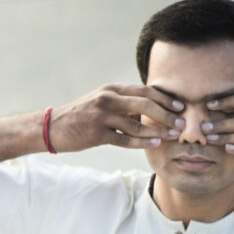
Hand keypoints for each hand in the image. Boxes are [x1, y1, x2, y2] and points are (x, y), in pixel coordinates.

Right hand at [49, 84, 183, 151]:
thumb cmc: (80, 116)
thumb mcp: (101, 103)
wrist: (52, 128)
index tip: (181, 106)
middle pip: (145, 104)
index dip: (165, 98)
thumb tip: (149, 109)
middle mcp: (107, 99)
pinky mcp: (96, 134)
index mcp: (111, 90)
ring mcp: (101, 116)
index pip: (145, 91)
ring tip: (172, 136)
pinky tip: (154, 144)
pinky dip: (141, 142)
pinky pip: (124, 139)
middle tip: (181, 123)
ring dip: (157, 131)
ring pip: (137, 124)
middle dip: (167, 114)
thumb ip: (123, 103)